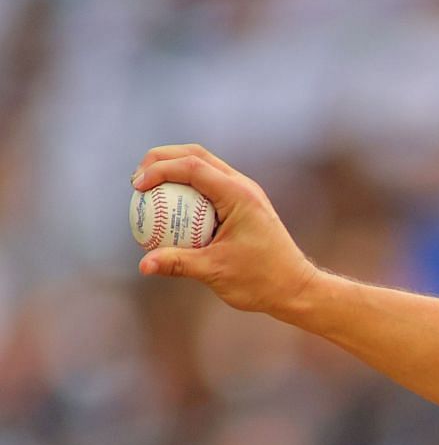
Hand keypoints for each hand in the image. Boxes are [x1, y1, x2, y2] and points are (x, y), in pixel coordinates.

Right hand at [132, 144, 321, 317]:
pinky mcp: (244, 203)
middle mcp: (243, 187)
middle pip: (196, 155)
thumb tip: (143, 265)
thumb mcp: (216, 272)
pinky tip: (168, 207)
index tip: (136, 187)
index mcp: (239, 195)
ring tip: (147, 188)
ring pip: (204, 166)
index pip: (193, 166)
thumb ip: (178, 264)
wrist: (296, 289)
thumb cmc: (262, 281)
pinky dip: (187, 188)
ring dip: (174, 170)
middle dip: (161, 159)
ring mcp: (245, 193)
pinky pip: (210, 185)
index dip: (159, 169)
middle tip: (136, 180)